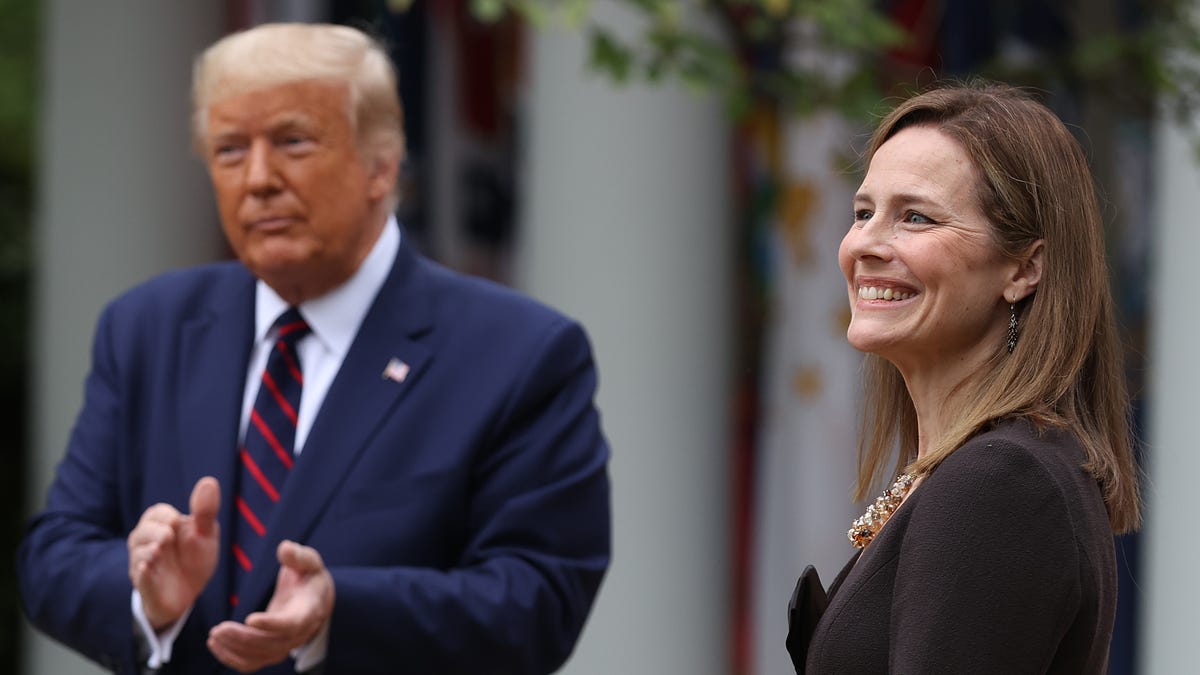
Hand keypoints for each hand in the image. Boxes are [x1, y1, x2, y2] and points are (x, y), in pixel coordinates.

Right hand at [128, 476, 220, 629]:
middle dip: (153, 532)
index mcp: (161, 526)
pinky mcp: (144, 585)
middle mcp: (146, 543)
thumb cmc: (195, 557)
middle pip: (141, 532)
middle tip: (167, 537)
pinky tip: (147, 568)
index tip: (175, 522)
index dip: (164, 515)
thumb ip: (205, 510)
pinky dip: (143, 573)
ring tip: (159, 550)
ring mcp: (143, 564)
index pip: (155, 513)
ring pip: (137, 554)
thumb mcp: (206, 533)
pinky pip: (139, 577)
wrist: (189, 592)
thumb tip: (209, 481)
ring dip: (147, 551)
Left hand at [207, 540, 334, 672]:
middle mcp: (298, 634)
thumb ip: (298, 556)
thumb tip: (285, 548)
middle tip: (218, 629)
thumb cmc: (309, 577)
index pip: (291, 624)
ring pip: (259, 657)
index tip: (250, 619)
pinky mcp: (271, 650)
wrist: (316, 598)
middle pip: (271, 645)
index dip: (272, 624)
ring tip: (214, 636)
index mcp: (309, 611)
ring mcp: (284, 645)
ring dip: (234, 650)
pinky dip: (232, 658)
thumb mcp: (309, 562)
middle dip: (243, 639)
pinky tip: (215, 645)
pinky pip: (252, 663)